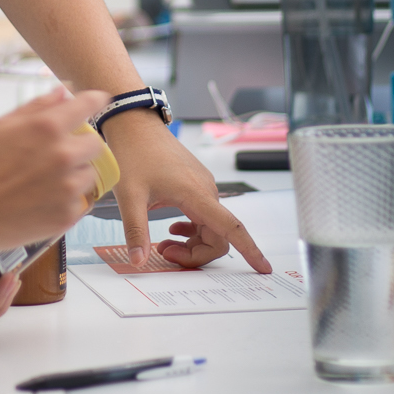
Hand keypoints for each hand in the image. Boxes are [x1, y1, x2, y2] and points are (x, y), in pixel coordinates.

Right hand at [0, 87, 109, 251]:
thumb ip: (36, 107)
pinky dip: (67, 200)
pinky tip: (43, 200)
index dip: (93, 100)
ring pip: (89, 175)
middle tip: (60, 153)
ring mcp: (68, 187)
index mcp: (47, 128)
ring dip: (75, 175)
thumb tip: (62, 92)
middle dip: (82, 145)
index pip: (88, 104)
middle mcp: (63, 155)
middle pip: (96, 144)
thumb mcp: (1, 126)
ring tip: (46, 182)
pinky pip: (80, 202)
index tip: (96, 101)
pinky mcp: (68, 214)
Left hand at [102, 109, 269, 272]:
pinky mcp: (196, 184)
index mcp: (197, 194)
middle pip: (217, 237)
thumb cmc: (134, 152)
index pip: (232, 228)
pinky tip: (173, 228)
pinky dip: (191, 230)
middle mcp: (206, 191)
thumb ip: (136, 230)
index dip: (250, 250)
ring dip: (191, 243)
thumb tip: (138, 261)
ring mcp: (203, 186)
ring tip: (163, 243)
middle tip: (163, 253)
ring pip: (210, 228)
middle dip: (195, 253)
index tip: (264, 268)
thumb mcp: (130, 195)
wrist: (135, 124)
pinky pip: (204, 216)